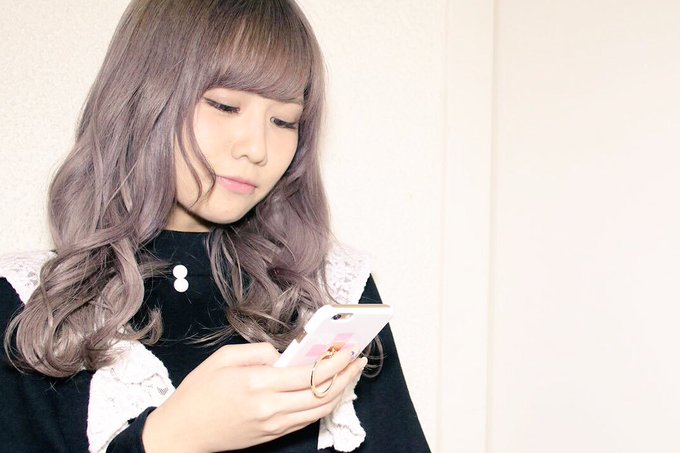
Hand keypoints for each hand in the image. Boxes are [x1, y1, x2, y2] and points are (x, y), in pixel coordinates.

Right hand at [141, 342, 366, 452]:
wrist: (180, 434)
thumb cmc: (198, 391)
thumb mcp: (224, 358)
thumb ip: (259, 351)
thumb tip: (285, 353)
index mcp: (258, 383)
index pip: (310, 373)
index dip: (335, 361)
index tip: (348, 348)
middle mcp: (271, 407)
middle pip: (322, 393)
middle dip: (346, 375)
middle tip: (358, 360)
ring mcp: (273, 425)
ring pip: (319, 410)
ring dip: (340, 392)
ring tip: (350, 375)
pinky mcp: (271, 436)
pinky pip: (306, 421)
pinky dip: (323, 406)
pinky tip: (329, 392)